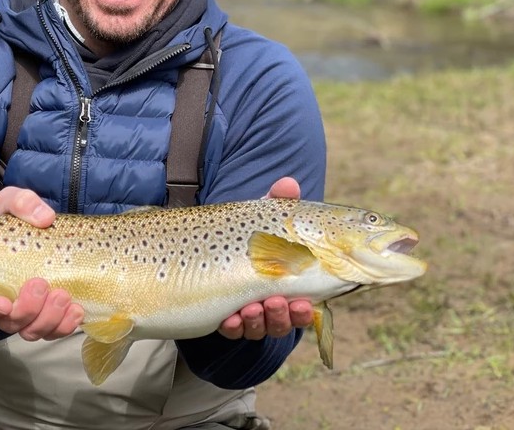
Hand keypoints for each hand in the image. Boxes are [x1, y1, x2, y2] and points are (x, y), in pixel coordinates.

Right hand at [0, 187, 83, 340]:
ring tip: (64, 296)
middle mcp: (5, 301)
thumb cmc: (18, 218)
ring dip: (48, 319)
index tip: (3, 302)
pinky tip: (77, 311)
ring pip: (33, 330)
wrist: (42, 227)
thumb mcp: (14, 201)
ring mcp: (28, 310)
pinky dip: (66, 325)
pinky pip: (55, 330)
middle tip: (41, 284)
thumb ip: (23, 203)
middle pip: (9, 322)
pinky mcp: (51, 313)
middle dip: (27, 310)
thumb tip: (45, 218)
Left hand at [217, 177, 313, 339]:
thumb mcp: (261, 219)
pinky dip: (232, 326)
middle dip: (282, 316)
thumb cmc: (249, 234)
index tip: (303, 303)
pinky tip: (228, 319)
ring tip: (251, 307)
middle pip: (283, 322)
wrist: (209, 247)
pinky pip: (231, 330)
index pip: (303, 306)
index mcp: (288, 286)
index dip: (304, 310)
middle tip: (276, 303)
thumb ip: (278, 204)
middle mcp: (271, 304)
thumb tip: (288, 184)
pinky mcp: (225, 317)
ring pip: (259, 328)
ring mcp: (247, 313)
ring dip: (258, 321)